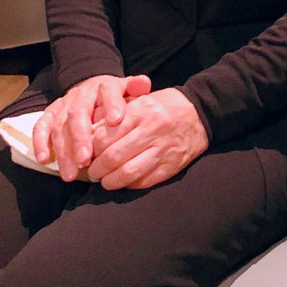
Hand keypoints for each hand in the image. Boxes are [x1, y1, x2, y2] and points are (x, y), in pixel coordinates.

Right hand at [32, 73, 151, 181]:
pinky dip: (40, 143)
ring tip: (71, 172)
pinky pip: (41, 127)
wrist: (91, 88)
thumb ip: (135, 88)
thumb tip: (144, 84)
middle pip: (78, 114)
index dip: (111, 105)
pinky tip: (45, 160)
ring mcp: (63, 105)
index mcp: (103, 86)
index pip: (108, 92)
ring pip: (60, 126)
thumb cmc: (113, 97)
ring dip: (64, 150)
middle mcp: (81, 95)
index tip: (117, 120)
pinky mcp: (50, 114)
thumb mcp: (126, 89)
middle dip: (81, 138)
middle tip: (86, 159)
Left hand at [87, 88, 208, 190]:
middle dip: (97, 169)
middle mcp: (151, 130)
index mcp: (141, 112)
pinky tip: (124, 181)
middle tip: (92, 172)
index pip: (105, 136)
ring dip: (110, 181)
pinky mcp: (172, 165)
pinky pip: (144, 181)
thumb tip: (87, 135)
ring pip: (127, 173)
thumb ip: (115, 116)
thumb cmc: (164, 106)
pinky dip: (129, 185)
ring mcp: (163, 149)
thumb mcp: (140, 101)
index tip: (85, 155)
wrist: (201, 112)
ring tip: (105, 181)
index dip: (89, 150)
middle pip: (113, 157)